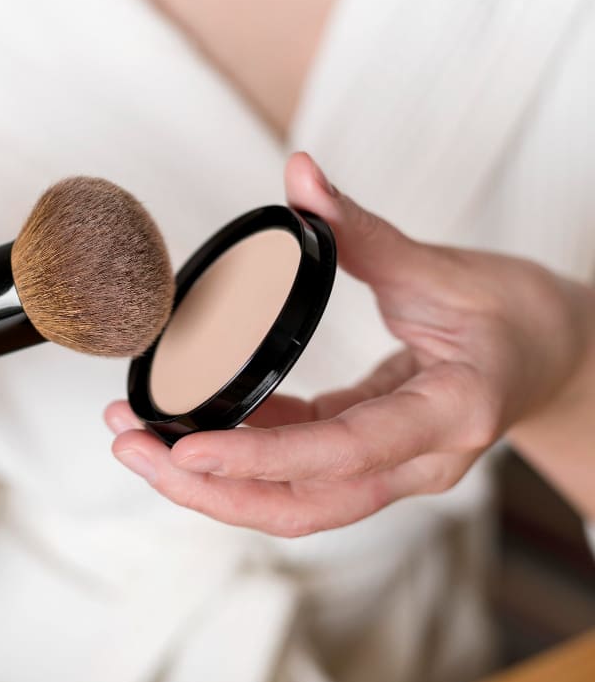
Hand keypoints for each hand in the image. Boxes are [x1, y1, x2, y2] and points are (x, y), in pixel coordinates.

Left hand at [106, 152, 590, 535]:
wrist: (555, 356)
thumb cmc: (516, 317)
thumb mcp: (443, 269)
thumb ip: (363, 231)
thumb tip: (300, 176)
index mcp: (447, 414)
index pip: (342, 452)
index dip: (261, 458)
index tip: (189, 448)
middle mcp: (417, 461)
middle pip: (300, 505)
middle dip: (207, 488)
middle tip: (130, 447)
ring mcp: (390, 469)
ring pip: (291, 500)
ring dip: (210, 479)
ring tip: (138, 439)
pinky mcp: (366, 457)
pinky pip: (295, 468)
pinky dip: (239, 450)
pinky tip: (190, 421)